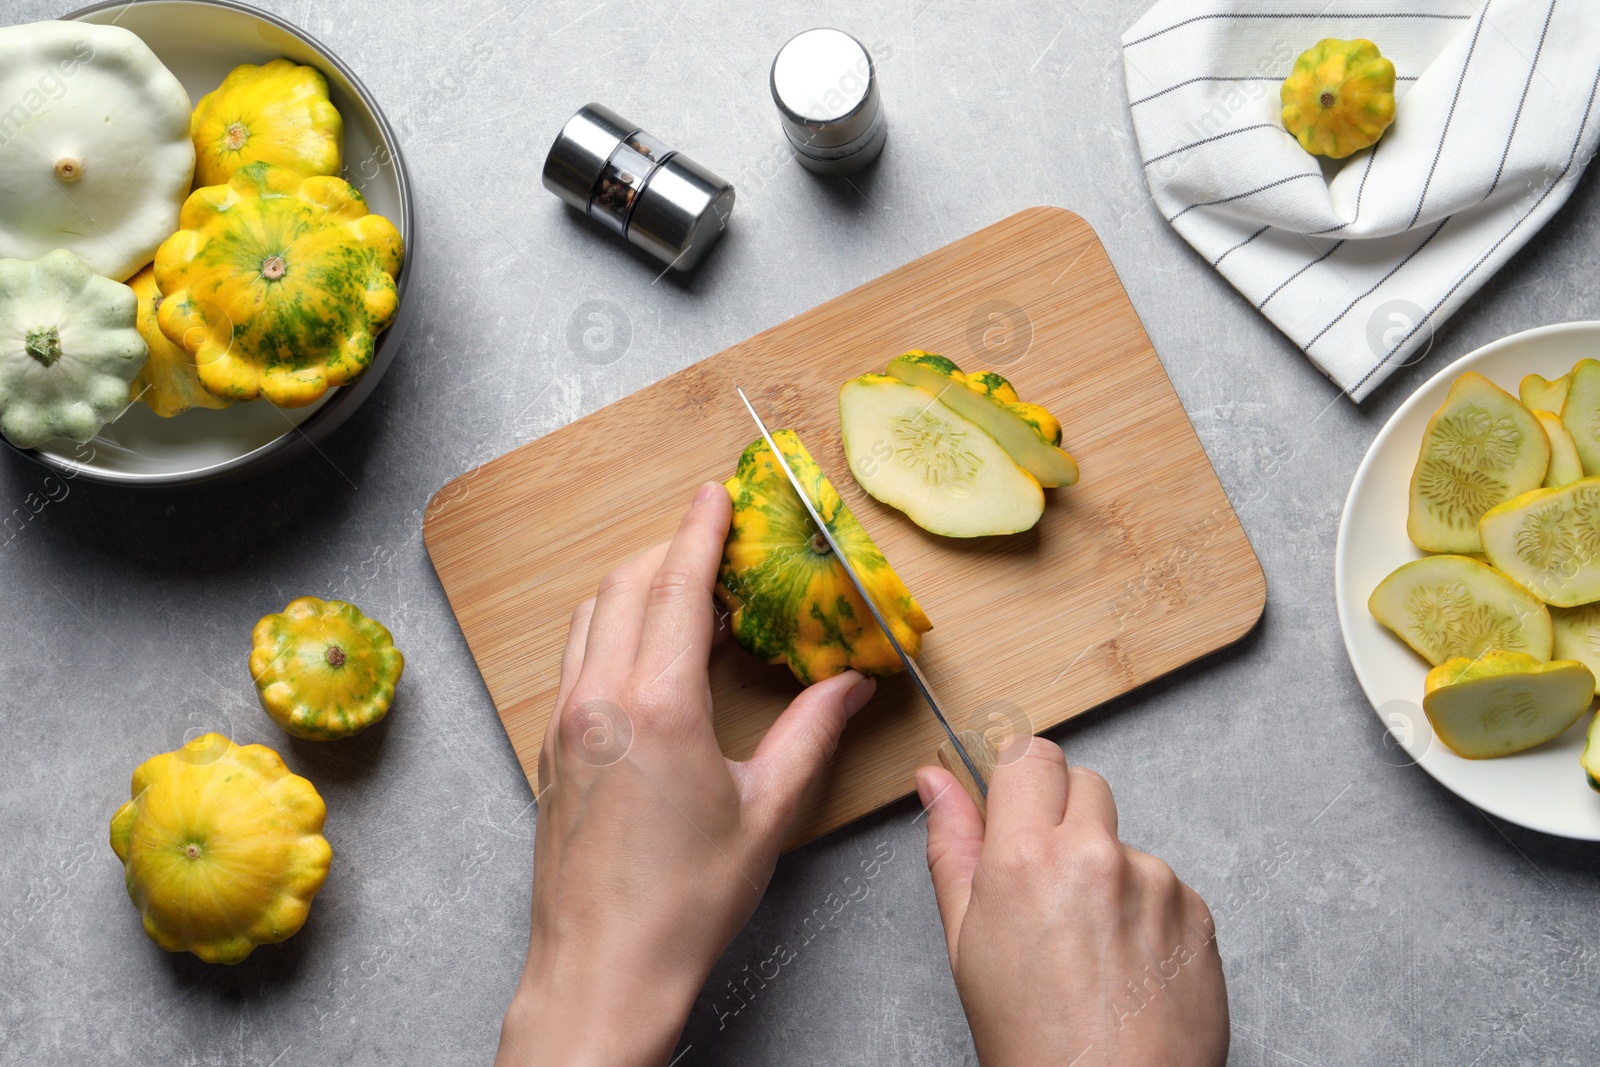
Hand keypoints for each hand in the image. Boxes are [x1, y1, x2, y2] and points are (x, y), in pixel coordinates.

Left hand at [496, 482, 877, 1066]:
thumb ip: (811, 736)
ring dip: (637, 587)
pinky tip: (649, 658)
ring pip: (592, 616)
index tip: (716, 493)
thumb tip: (852, 688)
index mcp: (658, 704)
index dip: (700, 530)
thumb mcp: (766, 814)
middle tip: (717, 544)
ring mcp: (565, 721)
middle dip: (671, 550)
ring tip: (689, 598)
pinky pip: (576, 658)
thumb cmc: (684, 903)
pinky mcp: (550, 749)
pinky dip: (612, 630)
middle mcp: (600, 698)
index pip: (678, 585)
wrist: (601, 969)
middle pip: (628, 585)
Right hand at [917, 739, 1227, 1066]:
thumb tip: (935, 780)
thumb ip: (952, 847)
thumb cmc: (1030, 1039)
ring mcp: (1156, 882)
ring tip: (1089, 944)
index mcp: (1025, 857)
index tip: (1017, 806)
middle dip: (1063, 818)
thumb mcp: (965, 941)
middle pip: (1084, 783)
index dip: (1021, 777)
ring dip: (1106, 871)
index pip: (1032, 754)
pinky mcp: (1197, 911)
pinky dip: (1146, 911)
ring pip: (1123, 840)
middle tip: (1048, 885)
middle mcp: (1095, 856)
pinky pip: (1165, 885)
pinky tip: (1126, 961)